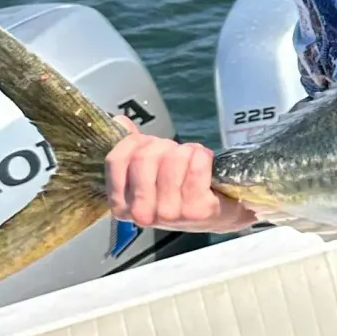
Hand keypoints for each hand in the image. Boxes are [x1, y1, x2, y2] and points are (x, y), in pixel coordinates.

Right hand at [106, 131, 256, 232]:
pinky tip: (205, 164)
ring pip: (172, 159)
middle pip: (144, 158)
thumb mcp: (149, 172)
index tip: (148, 145)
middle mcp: (142, 213)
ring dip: (185, 151)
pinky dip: (202, 156)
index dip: (135, 142)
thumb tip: (120, 121)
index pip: (117, 159)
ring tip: (190, 160)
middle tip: (174, 154)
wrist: (220, 211)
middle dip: (162, 146)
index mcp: (121, 204)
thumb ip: (131, 148)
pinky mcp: (196, 210)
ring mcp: (169, 214)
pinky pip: (196, 165)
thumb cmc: (180, 190)